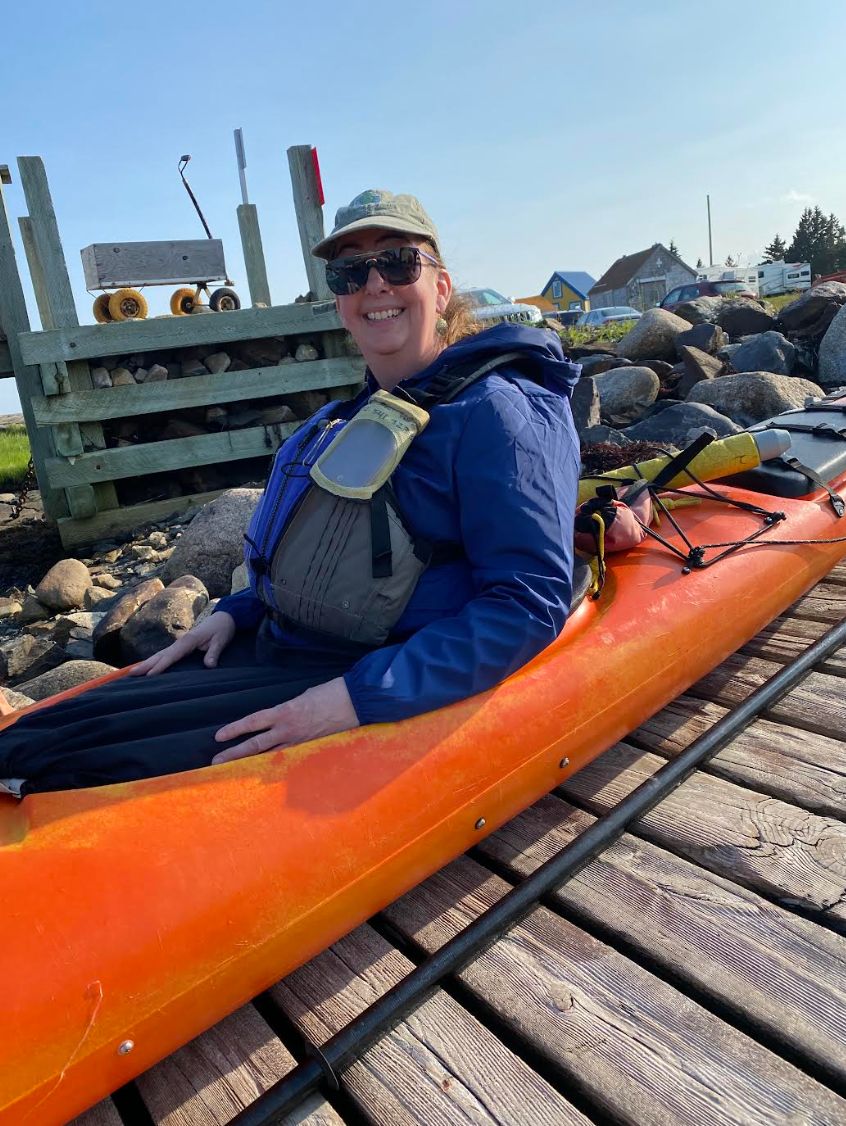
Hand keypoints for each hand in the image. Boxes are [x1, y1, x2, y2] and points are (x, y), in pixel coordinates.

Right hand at [129, 612, 236, 676]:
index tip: (149, 675)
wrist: (225, 617)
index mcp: (188, 640)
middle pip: (160, 655)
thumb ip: (214, 653)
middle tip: (130, 674)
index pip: (172, 655)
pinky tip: (148, 667)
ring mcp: (180, 643)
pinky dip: (155, 661)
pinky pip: (165, 655)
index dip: (160, 666)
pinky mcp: (182, 646)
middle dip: (145, 664)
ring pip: (160, 654)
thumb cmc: (222, 629)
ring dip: (146, 663)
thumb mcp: (221, 640)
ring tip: (132, 672)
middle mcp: (181, 641)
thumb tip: (209, 665)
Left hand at [212, 677, 359, 763]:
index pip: (253, 722)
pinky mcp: (310, 749)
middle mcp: (288, 729)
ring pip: (268, 756)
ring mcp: (299, 742)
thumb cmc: (330, 692)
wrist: (354, 701)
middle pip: (254, 745)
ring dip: (249, 764)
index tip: (219, 737)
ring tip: (233, 772)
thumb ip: (288, 709)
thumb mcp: (303, 696)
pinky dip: (274, 767)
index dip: (235, 729)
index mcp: (284, 711)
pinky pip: (288, 760)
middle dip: (233, 753)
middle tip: (215, 762)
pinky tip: (264, 775)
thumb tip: (281, 718)